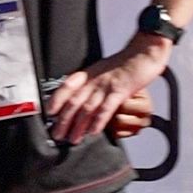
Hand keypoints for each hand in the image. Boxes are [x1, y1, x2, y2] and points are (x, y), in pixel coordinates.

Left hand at [46, 34, 169, 144]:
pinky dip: (99, 121)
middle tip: (57, 135)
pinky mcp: (121, 91)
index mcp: (88, 74)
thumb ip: (90, 82)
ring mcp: (106, 85)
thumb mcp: (101, 70)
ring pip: (87, 108)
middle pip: (74, 101)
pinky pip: (107, 108)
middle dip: (63, 120)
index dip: (56, 99)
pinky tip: (93, 132)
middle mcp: (94, 80)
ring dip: (78, 126)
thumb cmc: (123, 63)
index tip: (48, 113)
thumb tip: (77, 96)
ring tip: (73, 139)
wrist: (143, 52)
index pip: (66, 86)